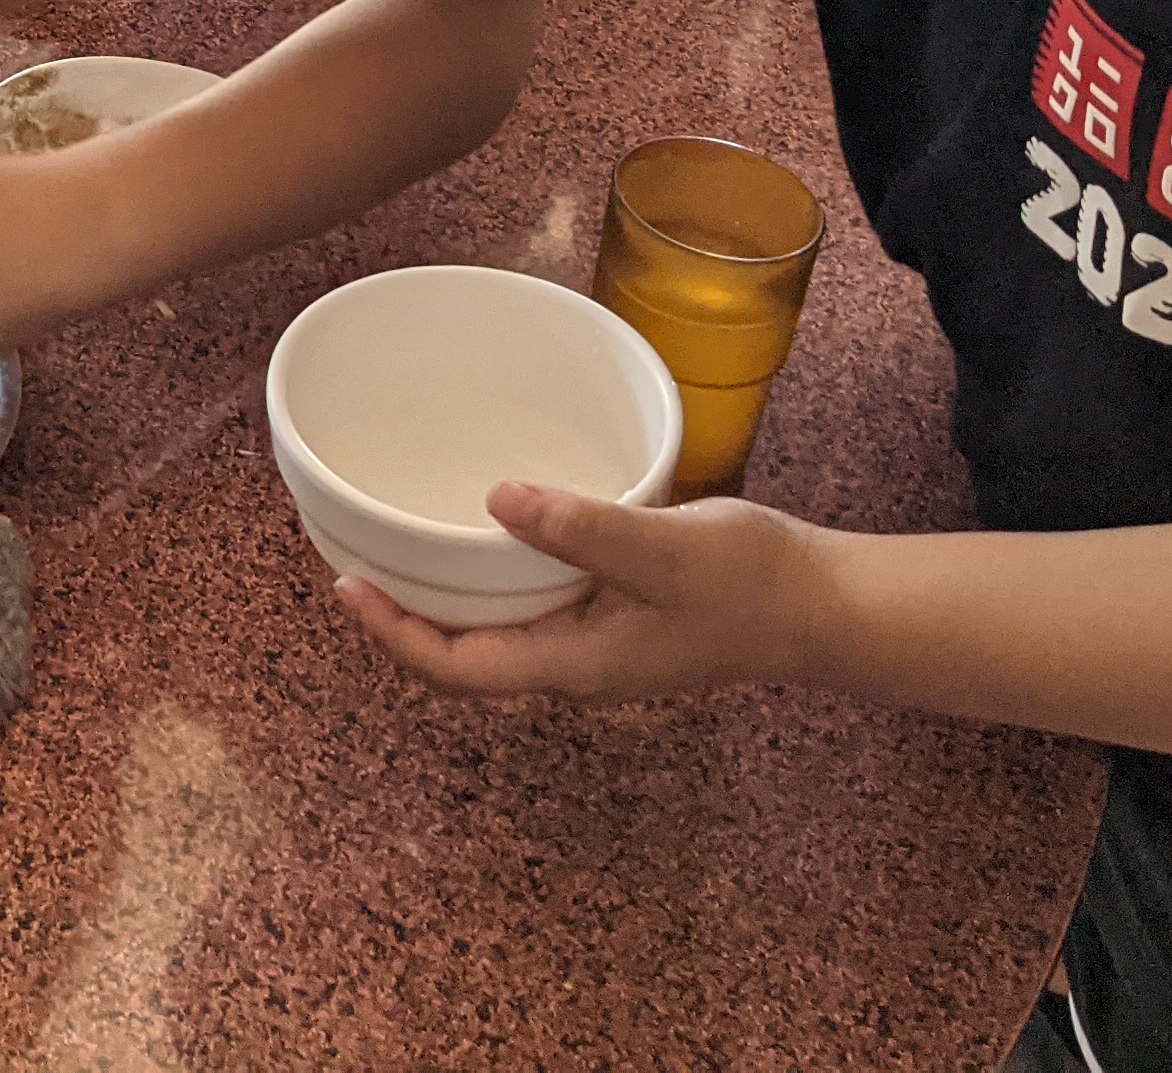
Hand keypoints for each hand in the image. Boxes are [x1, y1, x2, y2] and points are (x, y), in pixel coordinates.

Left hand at [336, 485, 836, 702]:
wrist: (825, 605)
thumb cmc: (753, 584)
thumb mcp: (663, 549)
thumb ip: (582, 529)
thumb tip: (497, 500)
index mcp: (576, 665)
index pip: (459, 670)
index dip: (395, 634)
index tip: (346, 588)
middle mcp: (576, 665)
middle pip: (465, 660)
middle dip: (404, 621)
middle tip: (353, 563)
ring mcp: (597, 644)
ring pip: (497, 633)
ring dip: (444, 601)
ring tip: (397, 550)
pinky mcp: (617, 616)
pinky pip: (533, 607)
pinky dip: (494, 578)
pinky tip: (489, 532)